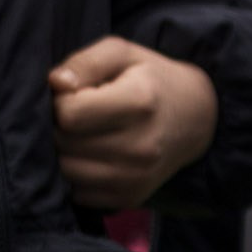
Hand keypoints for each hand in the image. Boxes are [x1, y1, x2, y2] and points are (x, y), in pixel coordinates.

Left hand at [49, 36, 218, 210]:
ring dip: (61, 153)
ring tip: (78, 135)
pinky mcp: (131, 197)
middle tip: (72, 115)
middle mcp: (142, 146)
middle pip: (64, 144)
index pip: (70, 114)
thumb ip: (85, 62)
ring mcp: (138, 177)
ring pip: (66, 172)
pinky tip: (87, 156)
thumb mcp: (121, 53)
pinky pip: (78, 194)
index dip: (59, 101)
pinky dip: (73, 176)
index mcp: (140, 103)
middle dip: (56, 126)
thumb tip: (55, 83)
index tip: (70, 95)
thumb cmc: (149, 78)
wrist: (196, 118)